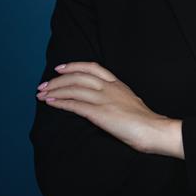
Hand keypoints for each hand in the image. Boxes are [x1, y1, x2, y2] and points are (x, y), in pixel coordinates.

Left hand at [36, 61, 167, 152]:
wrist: (154, 130)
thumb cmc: (146, 122)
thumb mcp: (131, 103)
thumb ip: (118, 99)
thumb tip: (107, 104)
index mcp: (118, 84)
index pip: (93, 67)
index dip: (74, 66)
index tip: (60, 68)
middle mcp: (109, 88)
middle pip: (78, 76)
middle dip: (58, 80)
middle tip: (44, 85)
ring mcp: (104, 99)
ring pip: (74, 89)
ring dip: (54, 90)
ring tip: (41, 94)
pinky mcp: (100, 113)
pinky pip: (75, 105)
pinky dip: (60, 102)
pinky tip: (51, 103)